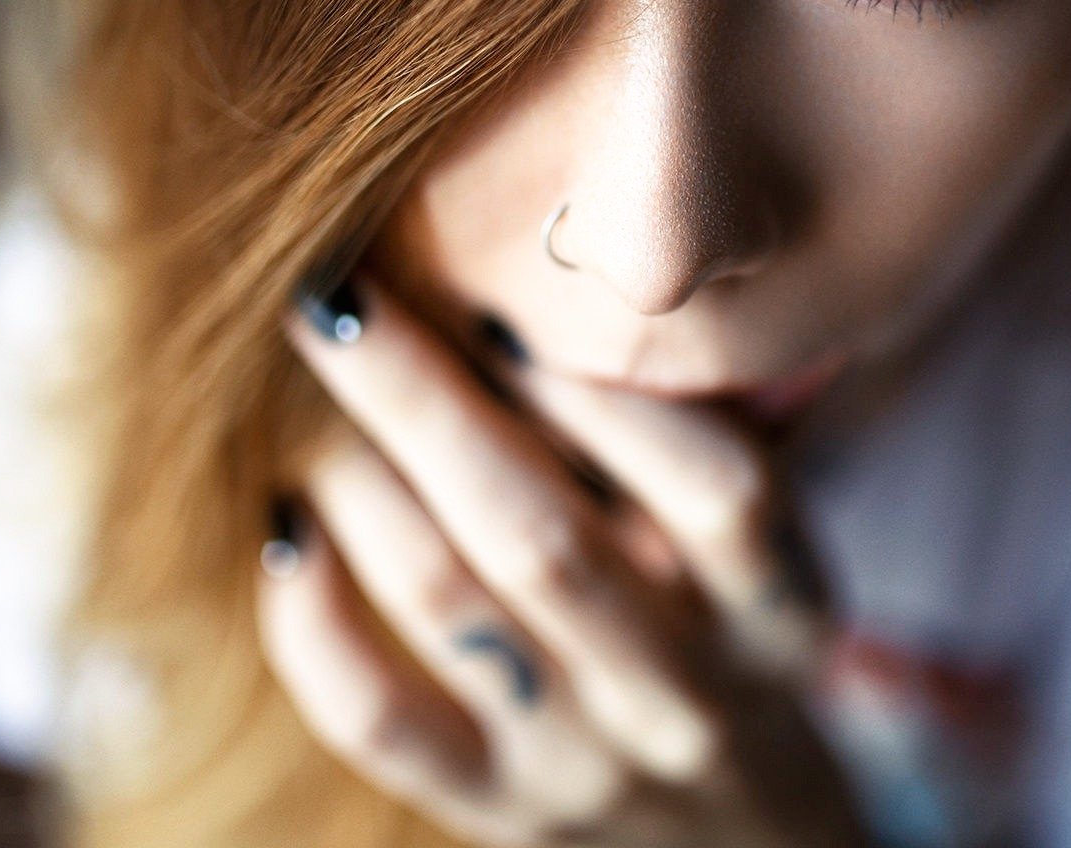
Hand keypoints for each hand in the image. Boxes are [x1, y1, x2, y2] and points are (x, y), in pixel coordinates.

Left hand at [257, 269, 872, 847]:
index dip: (612, 393)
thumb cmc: (737, 645)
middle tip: (338, 291)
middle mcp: (688, 698)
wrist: (746, 841)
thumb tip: (547, 278)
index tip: (504, 299)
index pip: (721, 492)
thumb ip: (697, 442)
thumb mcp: (767, 559)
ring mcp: (584, 766)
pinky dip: (310, 619)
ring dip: (358, 480)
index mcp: (784, 616)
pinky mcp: (493, 812)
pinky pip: (376, 716)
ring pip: (446, 606)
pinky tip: (286, 527)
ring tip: (306, 395)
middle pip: (541, 537)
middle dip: (420, 397)